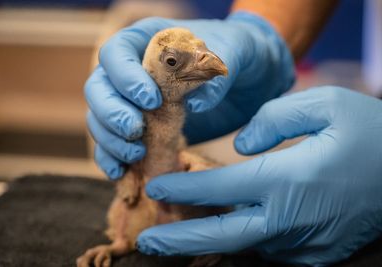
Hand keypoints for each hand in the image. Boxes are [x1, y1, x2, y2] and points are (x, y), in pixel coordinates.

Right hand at [85, 12, 294, 178]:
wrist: (250, 79)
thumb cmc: (239, 55)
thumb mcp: (236, 51)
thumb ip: (216, 70)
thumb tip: (196, 102)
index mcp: (149, 41)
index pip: (117, 52)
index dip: (125, 77)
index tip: (152, 100)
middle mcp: (133, 70)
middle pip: (98, 88)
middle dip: (111, 113)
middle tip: (135, 130)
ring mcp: (133, 102)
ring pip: (99, 118)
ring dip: (110, 140)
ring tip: (136, 153)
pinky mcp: (142, 129)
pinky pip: (112, 144)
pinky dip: (111, 158)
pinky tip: (121, 172)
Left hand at [137, 87, 381, 265]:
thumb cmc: (372, 134)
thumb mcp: (325, 106)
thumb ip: (274, 119)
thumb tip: (241, 147)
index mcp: (290, 180)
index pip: (221, 189)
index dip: (184, 190)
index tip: (156, 187)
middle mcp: (291, 220)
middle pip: (222, 238)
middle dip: (179, 241)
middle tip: (147, 241)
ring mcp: (304, 244)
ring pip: (244, 242)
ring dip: (210, 234)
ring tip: (182, 224)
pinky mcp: (314, 254)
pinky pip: (268, 245)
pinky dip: (244, 234)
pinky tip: (231, 221)